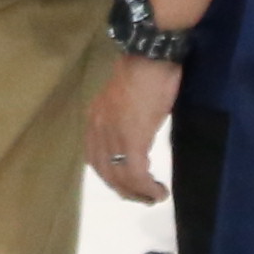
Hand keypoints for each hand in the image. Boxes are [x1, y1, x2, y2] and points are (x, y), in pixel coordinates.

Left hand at [86, 53, 181, 203]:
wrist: (151, 56)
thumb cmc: (146, 71)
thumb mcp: (126, 99)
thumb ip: (124, 118)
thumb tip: (137, 133)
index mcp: (95, 119)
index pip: (96, 158)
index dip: (111, 176)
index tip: (128, 185)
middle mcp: (98, 130)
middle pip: (106, 172)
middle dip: (125, 189)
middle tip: (143, 197)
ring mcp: (113, 136)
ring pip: (120, 177)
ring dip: (137, 192)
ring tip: (153, 196)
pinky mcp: (132, 140)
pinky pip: (136, 174)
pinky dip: (147, 187)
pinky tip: (158, 191)